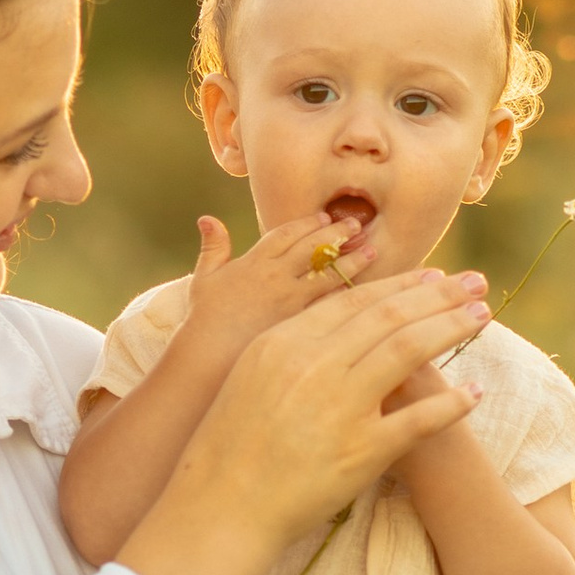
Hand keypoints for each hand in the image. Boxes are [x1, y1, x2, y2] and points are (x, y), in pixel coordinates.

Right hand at [174, 208, 377, 379]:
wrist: (208, 356)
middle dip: (336, 234)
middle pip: (312, 248)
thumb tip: (206, 218)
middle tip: (356, 226)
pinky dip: (349, 296)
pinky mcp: (300, 324)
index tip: (325, 218)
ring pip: (328, 274)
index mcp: (254, 262)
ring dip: (351, 261)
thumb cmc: (204, 319)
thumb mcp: (204, 279)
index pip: (286, 234)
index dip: (307, 224)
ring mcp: (289, 301)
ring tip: (371, 252)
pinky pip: (330, 305)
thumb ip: (212, 247)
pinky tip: (368, 291)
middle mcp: (275, 277)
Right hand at [192, 264, 486, 540]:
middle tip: (474, 283)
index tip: (434, 276)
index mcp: (286, 342)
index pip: (356, 300)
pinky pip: (419, 420)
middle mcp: (315, 366)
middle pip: (390, 316)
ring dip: (452, 328)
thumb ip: (294, 345)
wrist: (221, 505)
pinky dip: (452, 404)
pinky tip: (475, 392)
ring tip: (482, 316)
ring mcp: (339, 407)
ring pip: (409, 351)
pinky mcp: (360, 452)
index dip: (402, 285)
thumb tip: (334, 327)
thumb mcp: (251, 374)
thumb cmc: (230, 443)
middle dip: (439, 296)